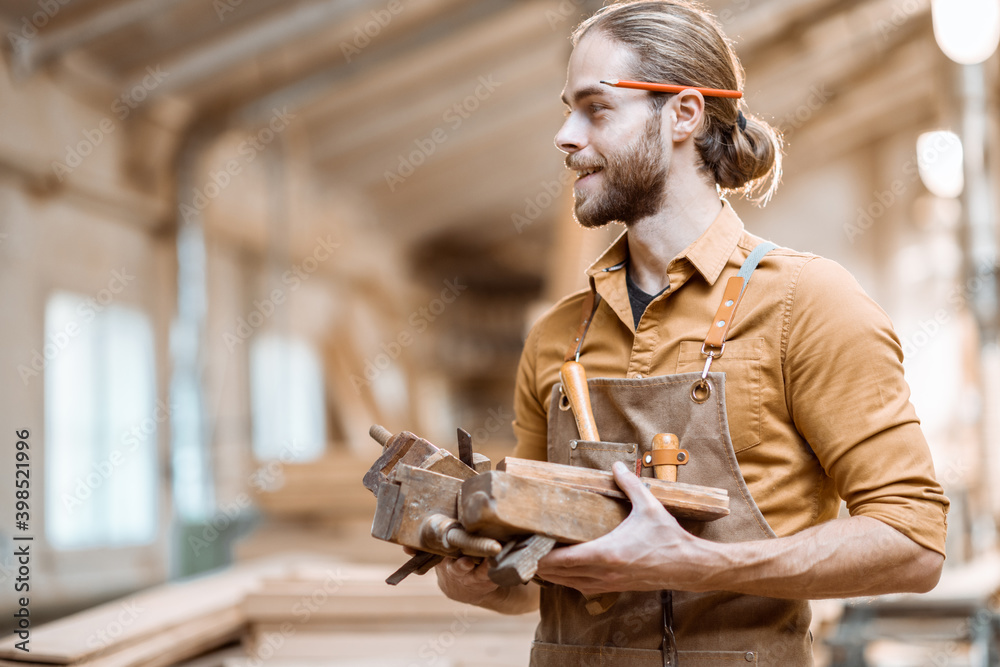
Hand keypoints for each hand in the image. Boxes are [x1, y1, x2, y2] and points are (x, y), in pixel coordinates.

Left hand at [536, 462, 717, 594]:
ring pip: (568, 584)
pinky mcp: (613, 588)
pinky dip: (567, 580)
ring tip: (536, 558)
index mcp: (607, 554)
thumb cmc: (668, 539)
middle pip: (559, 574)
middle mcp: (603, 573)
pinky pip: (582, 587)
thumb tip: (617, 465)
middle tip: (524, 549)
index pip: (563, 559)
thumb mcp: (649, 506)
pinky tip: (563, 570)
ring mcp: (607, 584)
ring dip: (552, 574)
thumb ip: (629, 484)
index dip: (541, 555)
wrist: (687, 566)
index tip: (526, 544)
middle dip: (539, 563)